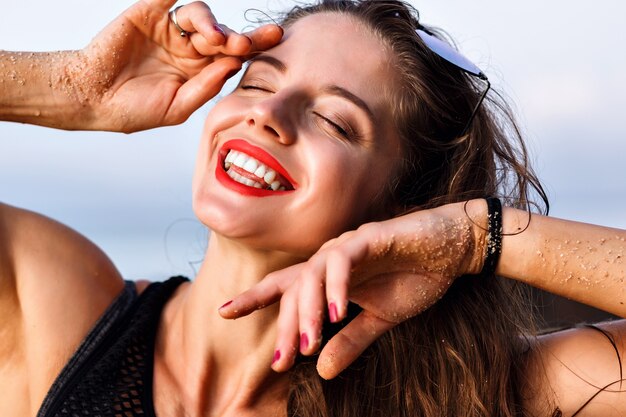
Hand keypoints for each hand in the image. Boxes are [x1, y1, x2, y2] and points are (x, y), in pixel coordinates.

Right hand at [69, 0, 281, 131]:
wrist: (93, 99)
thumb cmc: (134, 109)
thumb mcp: (177, 107)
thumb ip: (205, 86)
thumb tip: (234, 64)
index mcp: (201, 71)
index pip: (233, 56)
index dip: (254, 47)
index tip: (275, 40)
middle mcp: (190, 48)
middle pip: (223, 34)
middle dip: (238, 37)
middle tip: (244, 45)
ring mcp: (170, 30)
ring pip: (201, 16)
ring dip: (212, 23)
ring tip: (214, 38)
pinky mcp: (148, 13)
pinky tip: (189, 0)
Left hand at [219, 200, 487, 378]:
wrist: (453, 249)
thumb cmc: (416, 277)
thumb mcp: (381, 319)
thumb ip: (350, 340)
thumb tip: (321, 371)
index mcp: (331, 277)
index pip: (286, 287)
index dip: (255, 298)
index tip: (224, 313)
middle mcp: (331, 259)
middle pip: (293, 289)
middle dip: (284, 325)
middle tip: (280, 362)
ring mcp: (348, 246)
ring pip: (312, 275)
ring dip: (307, 312)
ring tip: (306, 345)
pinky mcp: (369, 237)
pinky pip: (343, 261)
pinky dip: (336, 287)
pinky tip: (336, 313)